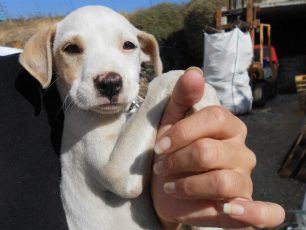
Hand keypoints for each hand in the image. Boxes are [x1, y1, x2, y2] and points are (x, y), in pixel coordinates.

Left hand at [151, 67, 284, 228]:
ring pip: (221, 181)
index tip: (159, 146)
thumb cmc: (170, 153)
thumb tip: (194, 72)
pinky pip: (264, 213)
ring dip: (188, 186)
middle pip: (210, 151)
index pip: (215, 117)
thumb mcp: (169, 122)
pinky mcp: (245, 208)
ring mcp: (245, 180)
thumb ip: (182, 98)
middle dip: (178, 160)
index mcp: (228, 127)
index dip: (183, 131)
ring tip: (171, 188)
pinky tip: (231, 211)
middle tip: (161, 167)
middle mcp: (241, 151)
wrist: (165, 189)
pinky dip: (253, 214)